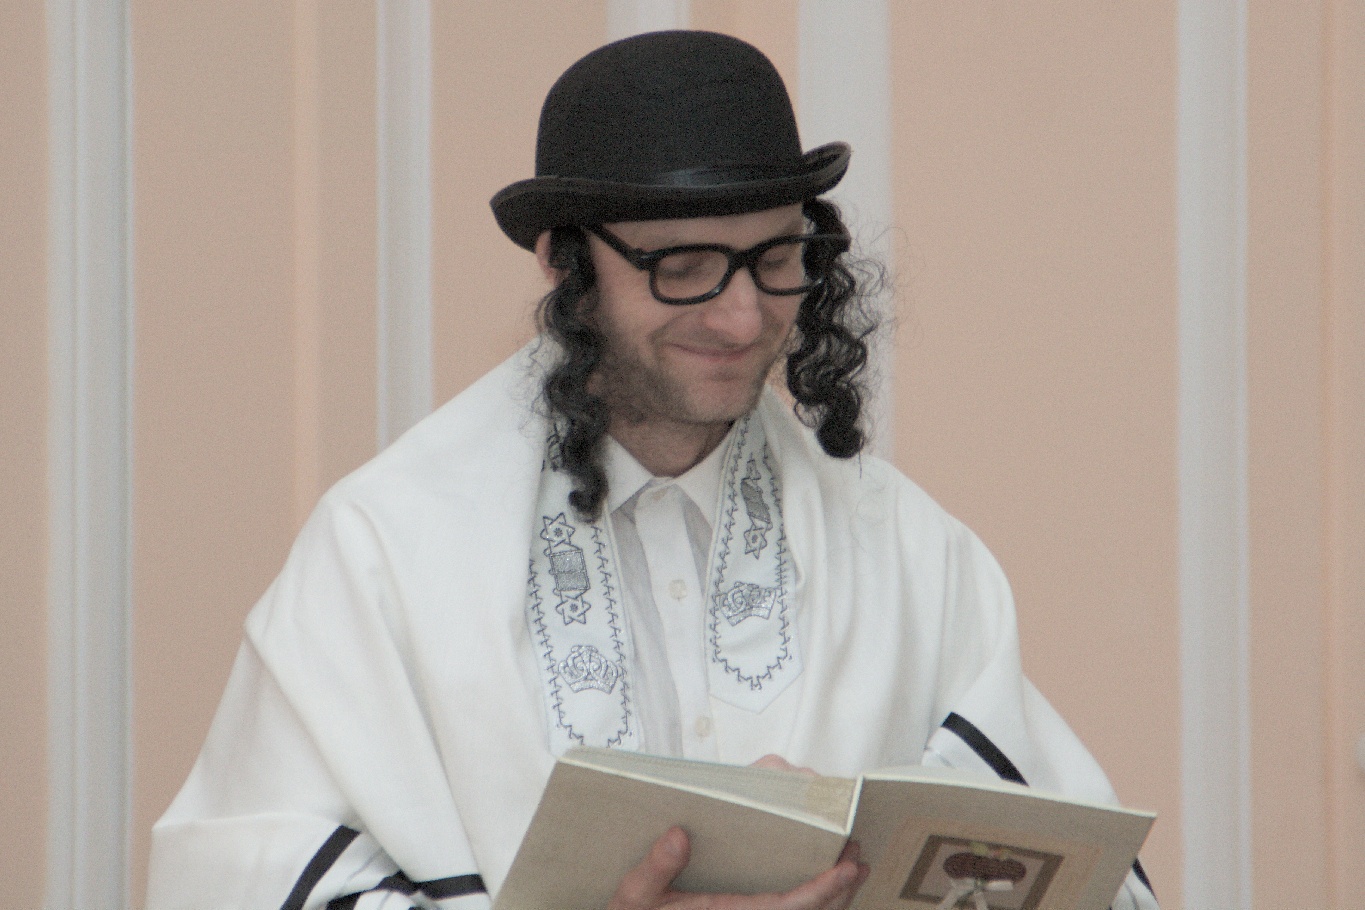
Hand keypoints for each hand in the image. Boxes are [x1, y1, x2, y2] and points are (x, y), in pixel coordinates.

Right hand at [607, 826, 868, 909]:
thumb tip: (679, 835)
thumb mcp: (634, 896)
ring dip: (833, 898)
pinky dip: (815, 902)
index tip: (847, 869)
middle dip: (840, 892)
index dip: (822, 892)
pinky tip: (827, 886)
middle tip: (858, 857)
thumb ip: (654, 869)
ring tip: (853, 868)